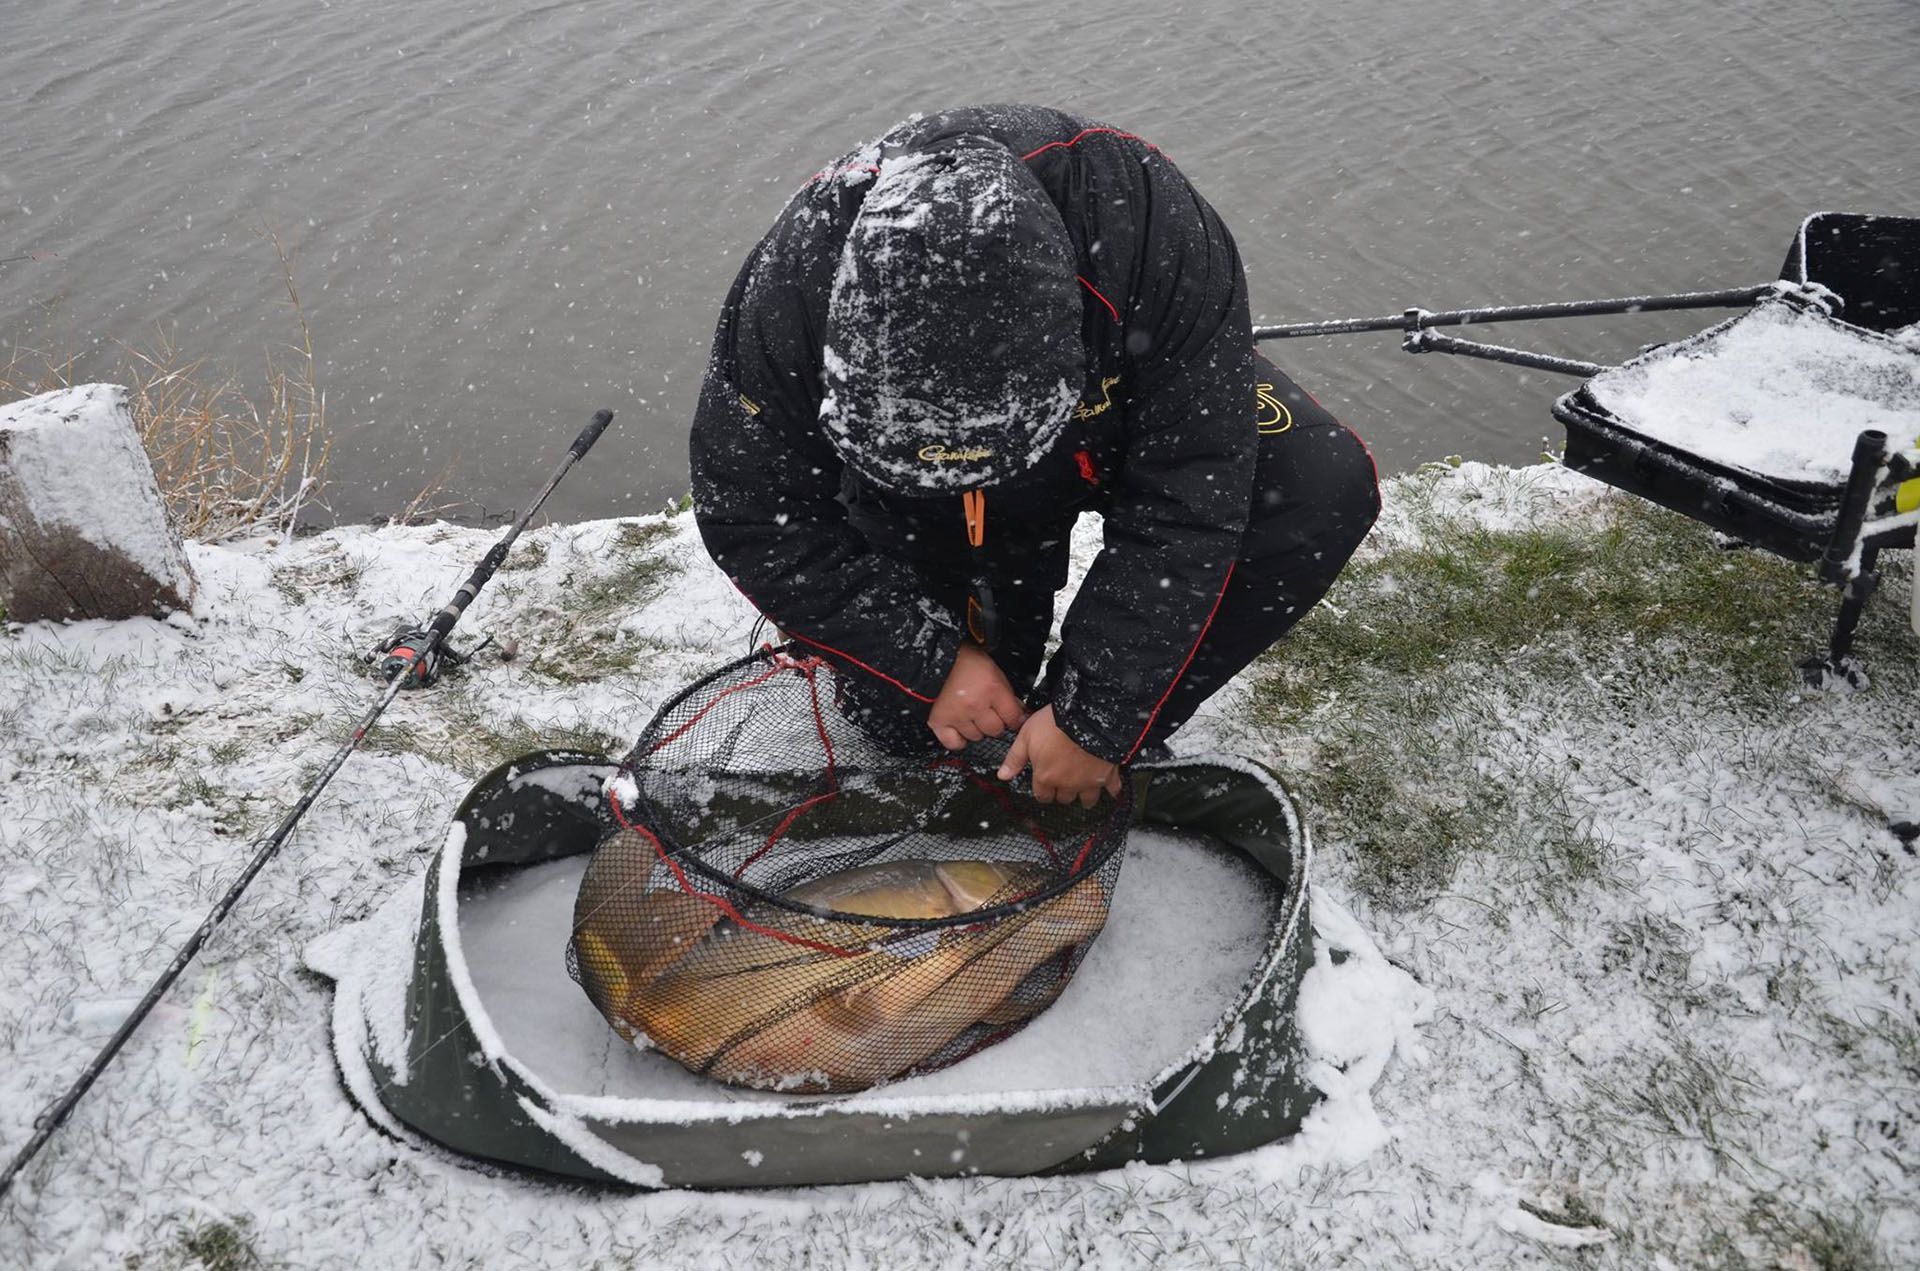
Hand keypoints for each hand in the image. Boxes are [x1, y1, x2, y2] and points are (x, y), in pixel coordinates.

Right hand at [928, 643, 1026, 750]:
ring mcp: (958, 715)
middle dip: (996, 724)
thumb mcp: (992, 668)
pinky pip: (954, 743)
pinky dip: (959, 740)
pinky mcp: (940, 721)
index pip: (1013, 717)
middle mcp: (976, 704)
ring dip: (977, 730)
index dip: (1015, 720)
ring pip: (976, 737)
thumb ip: (1005, 690)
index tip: (1014, 720)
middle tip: (990, 715)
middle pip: (995, 730)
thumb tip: (1019, 709)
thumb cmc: (962, 659)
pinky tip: (961, 731)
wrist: (933, 657)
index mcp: (992, 688)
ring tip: (972, 717)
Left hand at [997, 706, 1122, 806]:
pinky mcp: (1108, 774)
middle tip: (1062, 783)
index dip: (1042, 791)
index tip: (1043, 785)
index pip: (1041, 795)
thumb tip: (1003, 775)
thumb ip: (1014, 758)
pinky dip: (1113, 791)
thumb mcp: (1026, 737)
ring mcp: (1088, 781)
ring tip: (1083, 792)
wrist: (1086, 717)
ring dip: (1084, 797)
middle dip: (1061, 792)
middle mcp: (1067, 784)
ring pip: (1086, 800)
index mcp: (1046, 777)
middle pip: (1063, 799)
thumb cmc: (1055, 724)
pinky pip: (1113, 789)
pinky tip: (1112, 790)